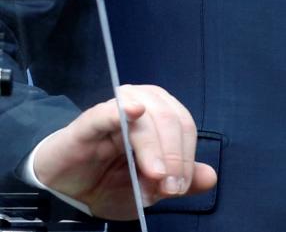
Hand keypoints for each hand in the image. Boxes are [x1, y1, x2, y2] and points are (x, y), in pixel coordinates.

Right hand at [32, 84, 217, 218]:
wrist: (67, 188)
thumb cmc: (111, 182)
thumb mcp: (151, 188)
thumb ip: (181, 181)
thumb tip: (211, 178)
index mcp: (163, 114)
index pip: (185, 129)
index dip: (186, 158)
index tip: (179, 187)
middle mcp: (144, 103)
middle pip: (170, 122)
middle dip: (173, 157)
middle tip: (169, 186)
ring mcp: (117, 109)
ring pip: (146, 121)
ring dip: (154, 149)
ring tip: (154, 175)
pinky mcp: (90, 120)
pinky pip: (108, 112)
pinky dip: (122, 111)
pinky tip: (134, 112)